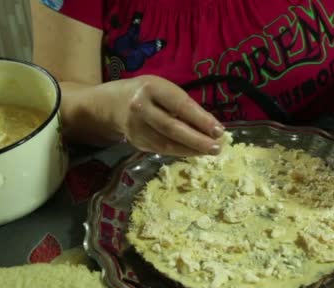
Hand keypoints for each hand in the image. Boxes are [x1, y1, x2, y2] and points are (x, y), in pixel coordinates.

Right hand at [103, 75, 223, 155]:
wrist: (114, 104)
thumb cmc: (149, 94)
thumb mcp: (165, 89)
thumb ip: (185, 105)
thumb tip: (212, 127)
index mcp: (151, 88)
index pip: (180, 105)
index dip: (201, 119)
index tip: (219, 130)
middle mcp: (141, 107)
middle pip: (172, 128)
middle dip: (197, 139)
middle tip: (217, 147)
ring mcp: (136, 127)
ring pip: (167, 143)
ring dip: (191, 149)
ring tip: (210, 151)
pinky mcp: (137, 141)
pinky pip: (162, 149)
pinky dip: (181, 152)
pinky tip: (195, 152)